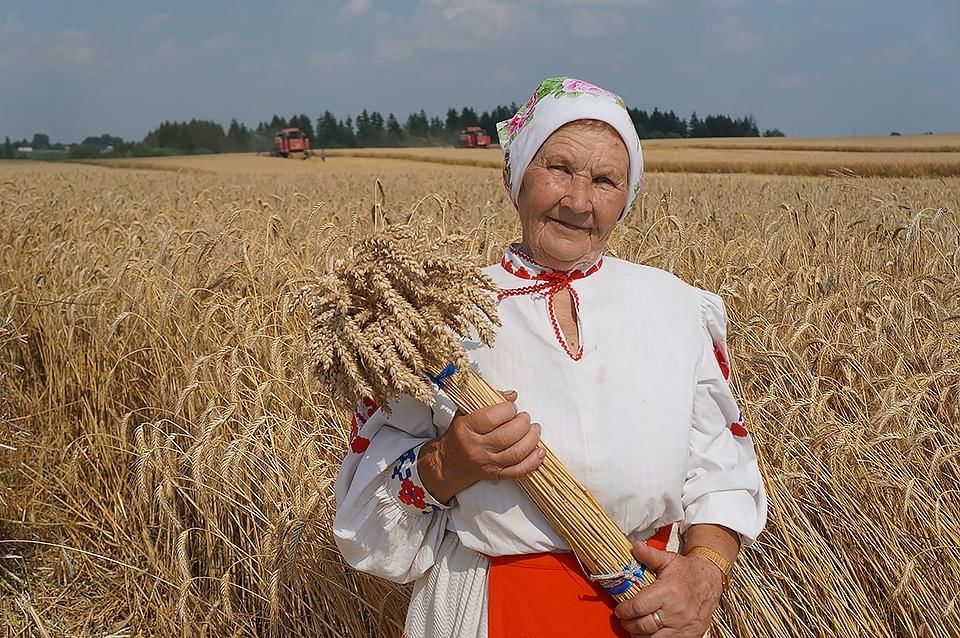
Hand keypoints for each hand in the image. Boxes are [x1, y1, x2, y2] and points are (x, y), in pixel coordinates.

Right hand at [418, 391, 543, 501]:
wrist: (449, 462)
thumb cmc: (460, 434)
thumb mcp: (466, 413)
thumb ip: (488, 400)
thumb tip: (512, 395)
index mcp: (466, 428)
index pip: (492, 418)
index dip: (508, 409)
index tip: (511, 407)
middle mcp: (477, 447)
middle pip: (508, 436)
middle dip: (523, 423)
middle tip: (525, 417)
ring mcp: (488, 463)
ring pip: (516, 453)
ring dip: (532, 439)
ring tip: (535, 429)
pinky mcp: (496, 475)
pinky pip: (519, 471)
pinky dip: (533, 461)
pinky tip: (540, 451)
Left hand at [614, 541, 722, 636]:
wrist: (711, 580)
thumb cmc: (687, 571)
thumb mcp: (669, 560)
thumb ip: (650, 555)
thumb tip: (635, 546)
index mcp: (668, 592)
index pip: (639, 607)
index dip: (625, 610)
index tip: (620, 610)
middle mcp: (676, 612)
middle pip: (643, 625)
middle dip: (629, 623)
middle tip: (624, 619)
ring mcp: (684, 626)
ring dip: (639, 634)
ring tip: (634, 627)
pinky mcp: (691, 635)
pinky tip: (649, 634)